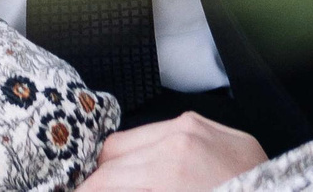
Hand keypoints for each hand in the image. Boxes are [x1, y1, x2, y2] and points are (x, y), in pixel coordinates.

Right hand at [79, 115, 266, 191]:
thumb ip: (135, 191)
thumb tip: (105, 188)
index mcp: (170, 168)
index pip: (104, 179)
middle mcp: (181, 136)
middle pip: (113, 152)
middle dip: (99, 179)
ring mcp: (198, 127)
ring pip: (137, 139)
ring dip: (125, 165)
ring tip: (123, 187)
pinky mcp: (213, 127)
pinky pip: (166, 134)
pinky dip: (152, 155)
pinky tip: (154, 177)